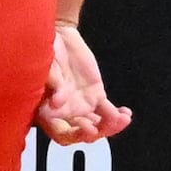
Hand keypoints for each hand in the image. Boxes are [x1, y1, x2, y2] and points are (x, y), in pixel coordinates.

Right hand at [36, 22, 129, 145]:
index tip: (86, 128)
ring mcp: (82, 106)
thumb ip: (52, 83)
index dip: (72, 134)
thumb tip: (57, 102)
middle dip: (95, 133)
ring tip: (121, 119)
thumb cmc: (46, 51)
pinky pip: (108, 112)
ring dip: (111, 126)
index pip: (59, 130)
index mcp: (48, 108)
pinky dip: (118, 116)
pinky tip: (125, 114)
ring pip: (98, 125)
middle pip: (81, 133)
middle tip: (102, 127)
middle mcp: (66, 111)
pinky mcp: (95, 96)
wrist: (60, 37)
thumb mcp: (46, 64)